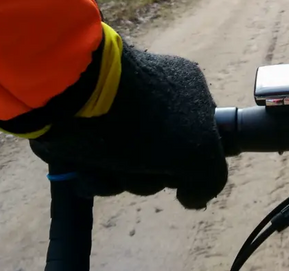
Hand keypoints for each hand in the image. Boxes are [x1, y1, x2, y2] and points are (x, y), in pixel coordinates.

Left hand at [29, 43, 227, 208]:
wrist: (78, 98)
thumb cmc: (145, 121)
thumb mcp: (198, 151)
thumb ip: (210, 177)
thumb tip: (190, 195)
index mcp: (189, 91)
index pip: (204, 137)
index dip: (195, 161)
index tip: (183, 167)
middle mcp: (157, 101)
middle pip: (167, 161)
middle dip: (152, 176)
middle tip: (143, 169)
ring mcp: (122, 115)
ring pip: (133, 169)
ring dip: (123, 180)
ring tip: (110, 170)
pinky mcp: (89, 130)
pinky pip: (101, 166)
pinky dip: (97, 176)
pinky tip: (90, 171)